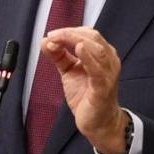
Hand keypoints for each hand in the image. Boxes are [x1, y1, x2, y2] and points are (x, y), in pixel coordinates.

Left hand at [40, 26, 125, 152]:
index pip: (87, 34)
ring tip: (58, 40)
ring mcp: (108, 74)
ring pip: (96, 49)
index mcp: (102, 54)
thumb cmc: (87, 95)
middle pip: (92, 37)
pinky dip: (88, 58)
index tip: (51, 34)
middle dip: (69, 33)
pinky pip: (97, 70)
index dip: (69, 31)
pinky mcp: (103, 88)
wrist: (98, 123)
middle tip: (52, 36)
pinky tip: (79, 49)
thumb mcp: (69, 71)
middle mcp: (109, 60)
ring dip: (75, 40)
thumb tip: (45, 41)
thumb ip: (58, 55)